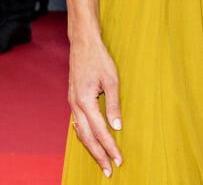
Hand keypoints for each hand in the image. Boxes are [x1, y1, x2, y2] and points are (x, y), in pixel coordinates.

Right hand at [68, 38, 122, 176]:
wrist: (83, 44)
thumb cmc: (99, 58)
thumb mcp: (112, 80)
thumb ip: (113, 105)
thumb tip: (116, 127)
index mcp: (85, 102)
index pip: (100, 131)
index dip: (110, 147)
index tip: (118, 159)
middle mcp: (76, 106)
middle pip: (87, 138)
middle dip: (98, 155)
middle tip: (109, 170)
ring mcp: (72, 103)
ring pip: (80, 133)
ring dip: (91, 148)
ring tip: (101, 160)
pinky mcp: (73, 100)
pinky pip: (78, 124)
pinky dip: (85, 136)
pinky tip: (91, 141)